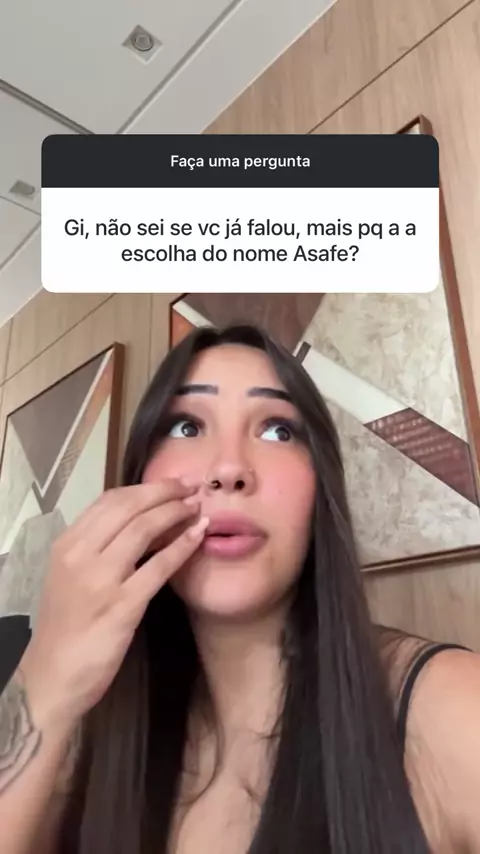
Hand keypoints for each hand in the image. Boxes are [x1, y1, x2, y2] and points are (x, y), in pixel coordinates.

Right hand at [19, 479, 206, 726]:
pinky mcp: (122, 606)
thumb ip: (96, 548)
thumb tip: (139, 521)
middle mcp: (80, 556)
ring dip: (175, 513)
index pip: (109, 501)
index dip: (144, 488)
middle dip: (164, 493)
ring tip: (196, 507)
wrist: (52, 677)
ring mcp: (100, 580)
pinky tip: (198, 537)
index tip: (170, 484)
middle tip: (191, 487)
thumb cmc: (66, 627)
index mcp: (67, 545)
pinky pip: (159, 567)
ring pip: (143, 530)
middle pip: (128, 508)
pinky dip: (182, 546)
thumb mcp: (71, 577)